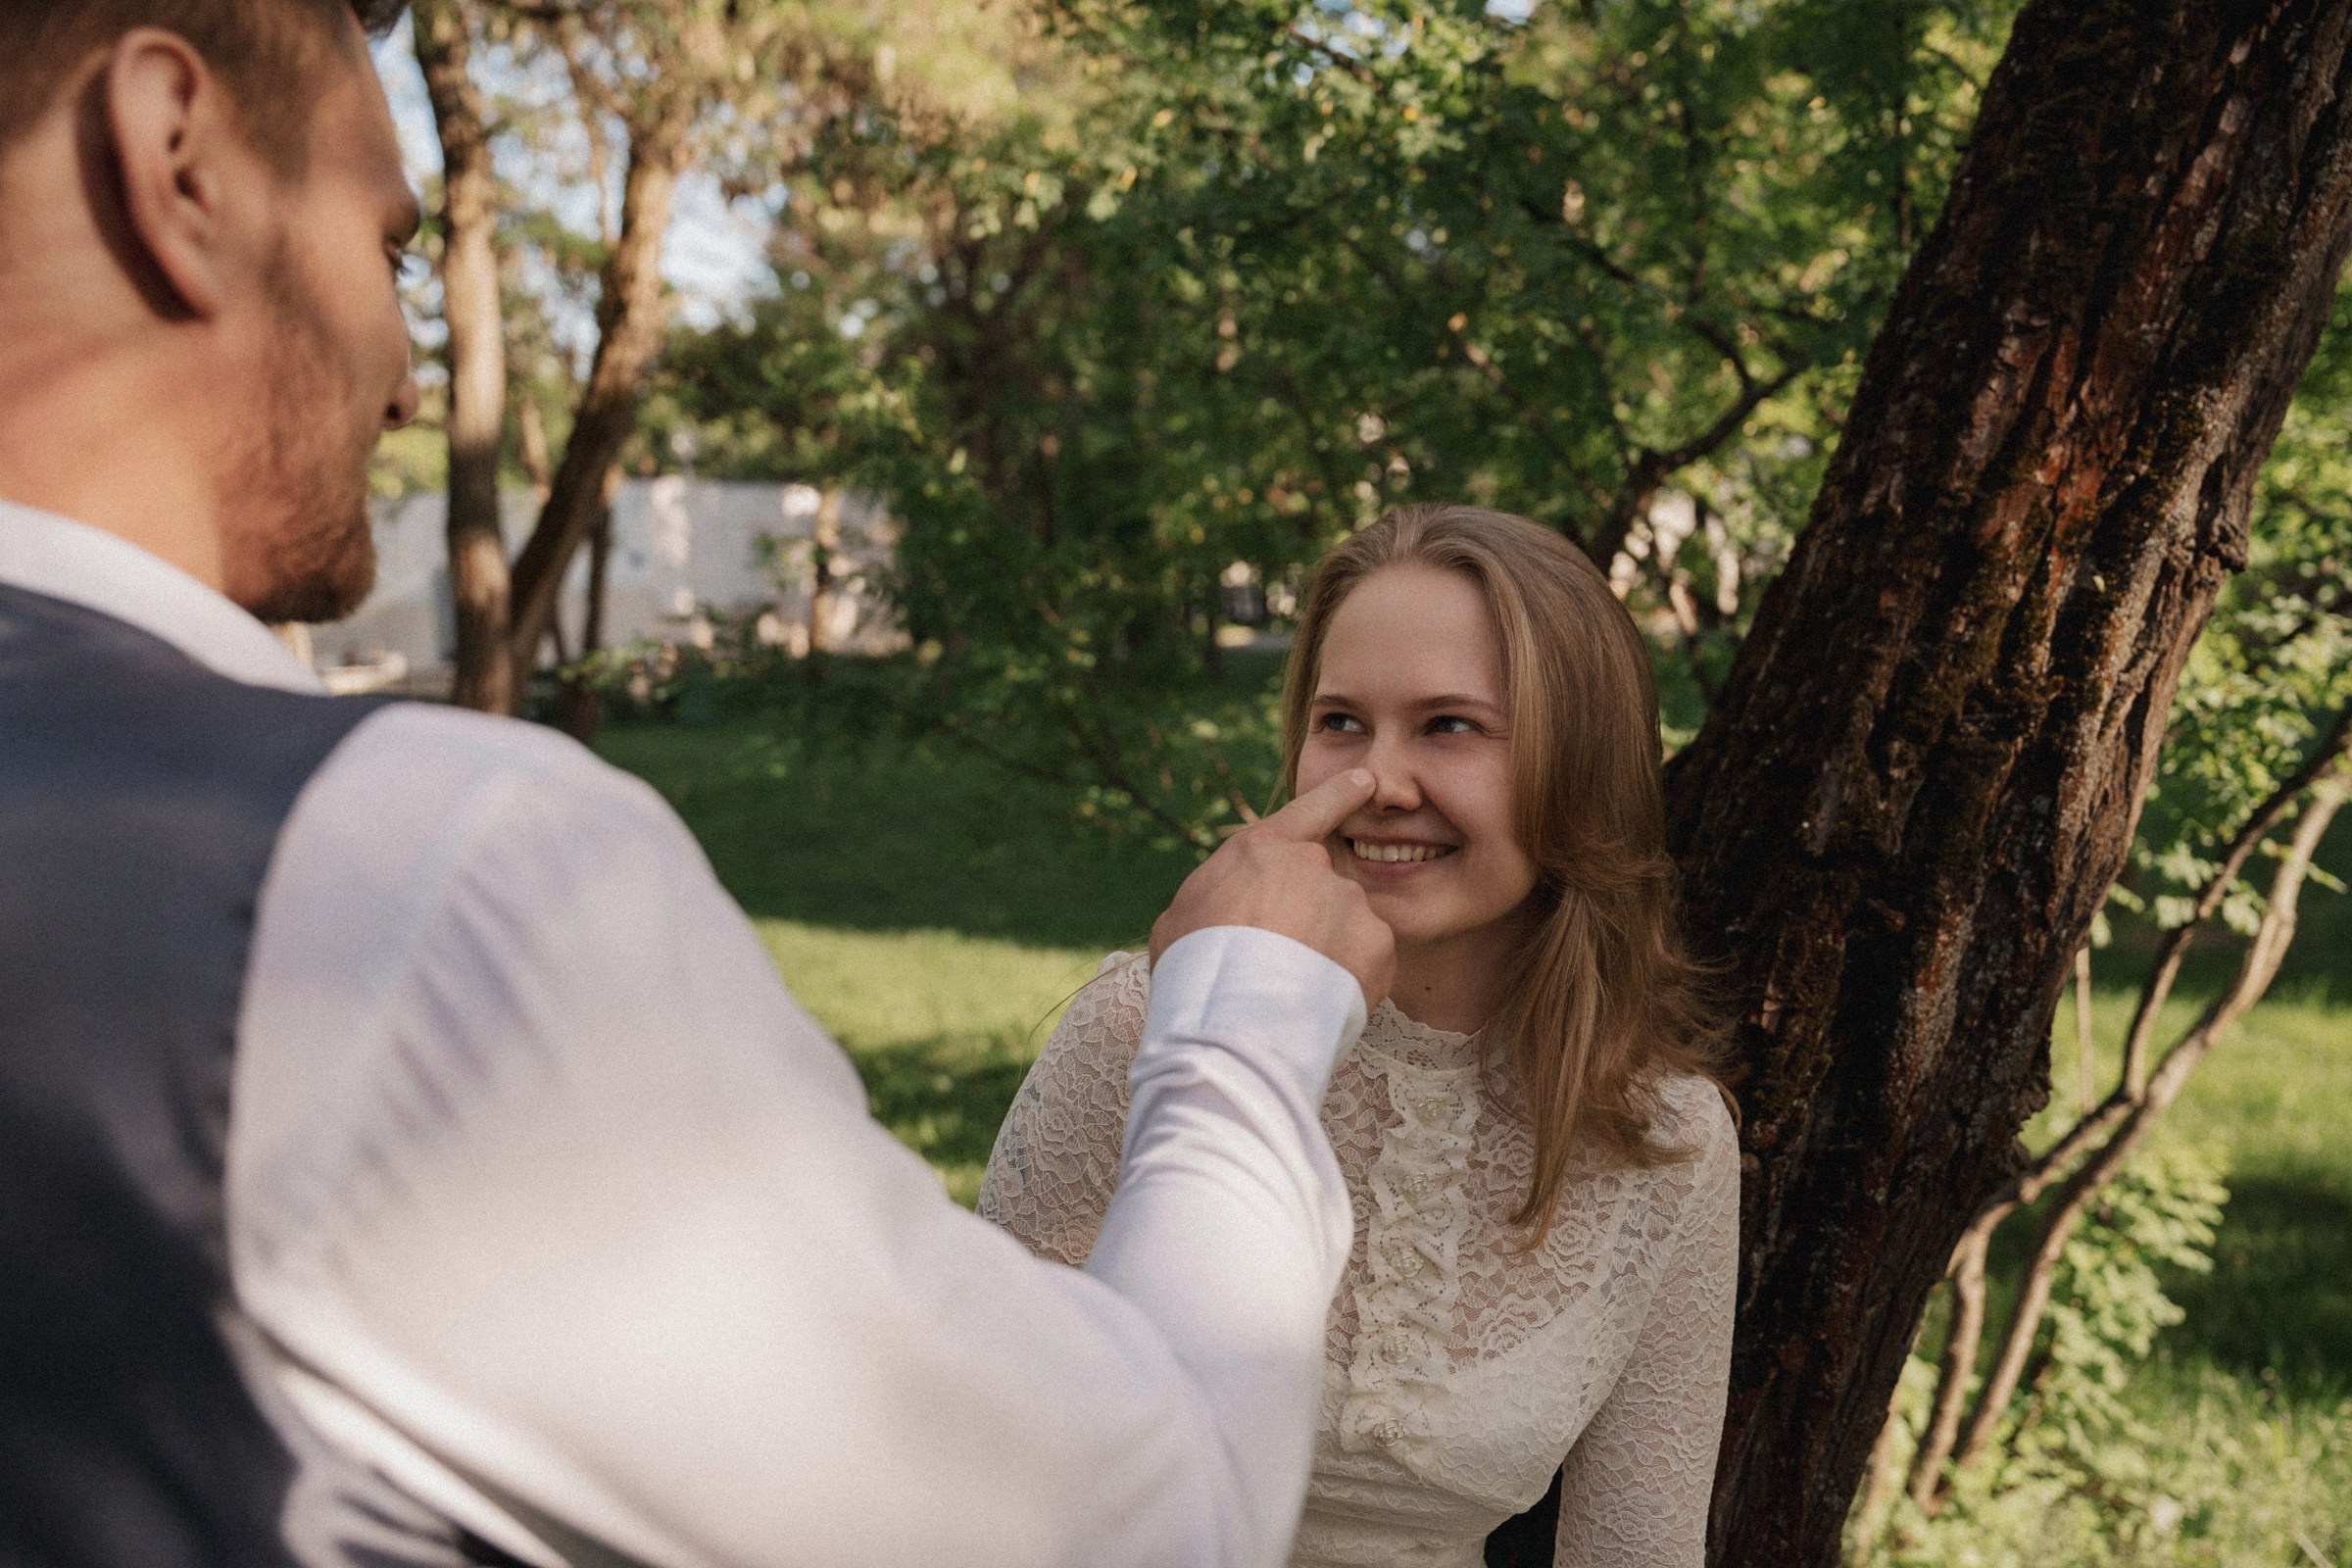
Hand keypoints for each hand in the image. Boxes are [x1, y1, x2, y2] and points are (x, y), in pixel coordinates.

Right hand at [1149, 769, 1393, 1009]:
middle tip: (1278, 965)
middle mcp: (1312, 865)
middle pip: (1321, 889)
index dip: (1340, 794)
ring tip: (1293, 991)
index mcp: (1262, 850)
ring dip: (1328, 953)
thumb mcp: (1180, 917)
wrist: (1235, 1018)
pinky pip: (1367, 960)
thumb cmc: (1193, 969)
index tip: (1366, 782)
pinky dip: (1351, 979)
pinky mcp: (1377, 942)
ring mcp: (1349, 901)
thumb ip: (1219, 896)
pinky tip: (1320, 1000)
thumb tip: (1228, 907)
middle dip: (1308, 921)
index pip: (1312, 810)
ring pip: (1345, 927)